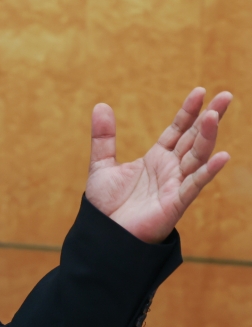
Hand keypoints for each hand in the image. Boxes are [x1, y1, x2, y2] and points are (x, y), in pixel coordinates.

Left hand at [86, 88, 231, 243]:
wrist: (104, 235)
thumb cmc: (107, 205)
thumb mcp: (101, 165)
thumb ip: (103, 137)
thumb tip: (101, 105)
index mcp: (156, 158)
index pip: (177, 130)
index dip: (189, 111)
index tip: (200, 91)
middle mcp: (170, 169)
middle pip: (194, 138)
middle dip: (210, 117)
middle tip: (226, 95)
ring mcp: (175, 185)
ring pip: (197, 157)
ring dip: (207, 137)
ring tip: (215, 116)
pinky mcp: (176, 203)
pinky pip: (195, 184)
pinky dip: (208, 171)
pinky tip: (222, 156)